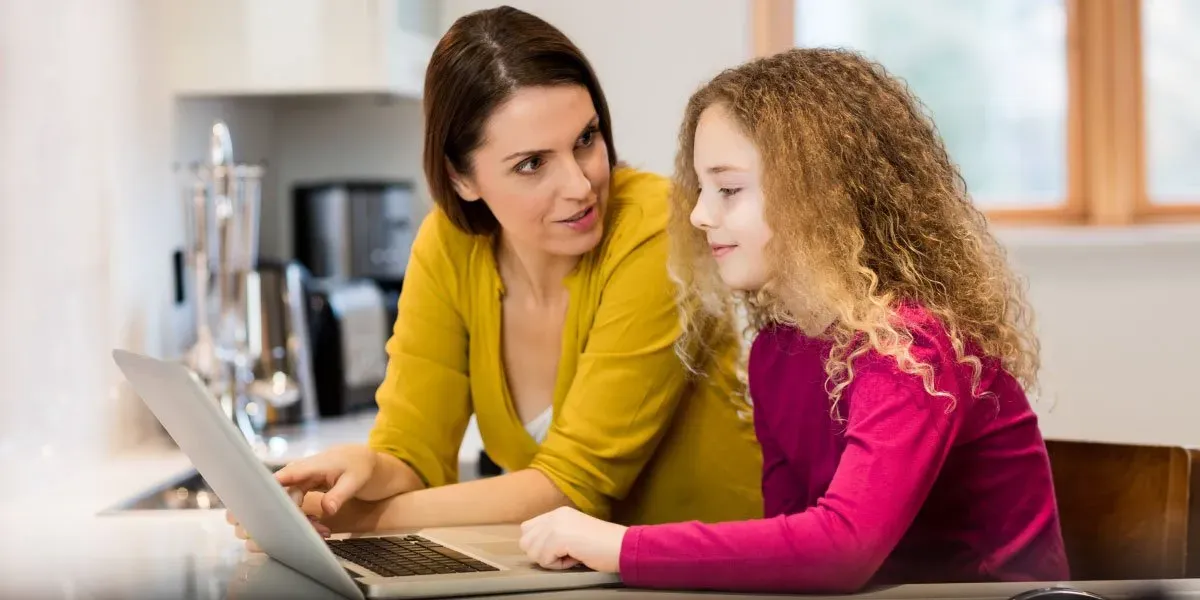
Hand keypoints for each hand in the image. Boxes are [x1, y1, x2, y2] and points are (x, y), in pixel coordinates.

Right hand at [225, 444, 379, 549]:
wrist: (362, 460)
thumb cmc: (359, 466)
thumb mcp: (354, 480)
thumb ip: (339, 494)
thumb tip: (327, 510)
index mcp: (309, 466)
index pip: (283, 478)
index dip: (268, 491)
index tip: (260, 510)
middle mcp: (299, 473)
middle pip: (284, 498)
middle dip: (291, 517)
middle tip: (311, 533)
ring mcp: (299, 482)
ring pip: (290, 505)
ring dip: (302, 521)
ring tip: (324, 532)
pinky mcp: (302, 490)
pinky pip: (296, 507)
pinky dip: (306, 519)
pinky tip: (321, 527)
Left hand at [519, 507, 626, 572]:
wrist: (622, 546)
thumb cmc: (603, 546)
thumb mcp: (575, 533)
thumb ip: (555, 534)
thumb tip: (534, 548)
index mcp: (559, 513)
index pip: (527, 528)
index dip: (539, 545)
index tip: (560, 550)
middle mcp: (555, 515)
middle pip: (525, 540)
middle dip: (541, 553)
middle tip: (565, 554)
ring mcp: (556, 524)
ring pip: (532, 551)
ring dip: (550, 560)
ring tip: (571, 555)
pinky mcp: (559, 537)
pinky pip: (544, 560)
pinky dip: (558, 565)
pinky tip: (575, 558)